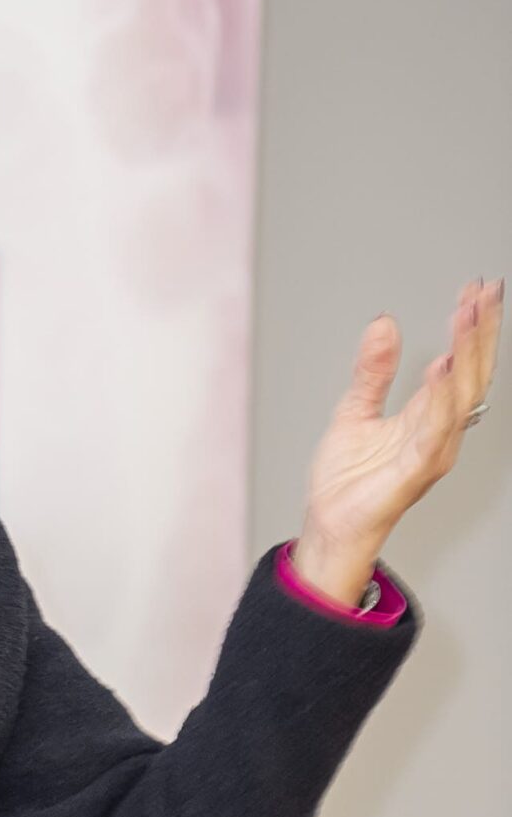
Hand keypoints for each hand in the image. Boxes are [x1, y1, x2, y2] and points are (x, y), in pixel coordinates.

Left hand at [292, 276, 502, 604]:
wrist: (331, 526)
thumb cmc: (348, 482)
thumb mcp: (356, 409)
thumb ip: (373, 370)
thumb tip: (384, 325)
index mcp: (427, 415)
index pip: (459, 363)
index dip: (469, 327)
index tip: (475, 290)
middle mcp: (439, 431)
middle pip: (470, 372)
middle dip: (479, 330)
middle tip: (484, 291)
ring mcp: (431, 450)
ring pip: (459, 394)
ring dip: (465, 352)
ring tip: (468, 314)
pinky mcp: (415, 469)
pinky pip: (433, 429)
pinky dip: (439, 398)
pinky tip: (441, 368)